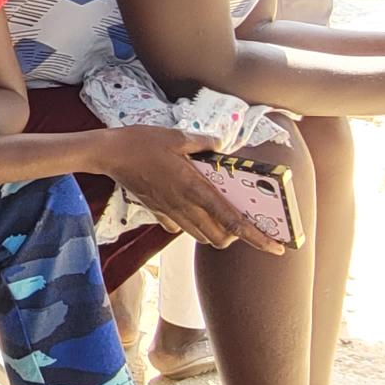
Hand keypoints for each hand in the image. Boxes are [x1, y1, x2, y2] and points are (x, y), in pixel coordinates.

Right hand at [97, 128, 286, 254]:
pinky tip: (189, 208)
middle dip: (236, 236)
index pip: (233, 221)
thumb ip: (204, 143)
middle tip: (243, 221)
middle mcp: (185, 207)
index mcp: (195, 189)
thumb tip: (220, 147)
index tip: (276, 247)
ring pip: (202, 235)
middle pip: (220, 237)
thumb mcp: (177, 137)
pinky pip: (180, 227)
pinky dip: (191, 223)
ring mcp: (170, 213)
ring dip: (216, 231)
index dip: (257, 237)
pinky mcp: (158, 212)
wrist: (108, 154)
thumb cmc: (141, 143)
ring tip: (221, 214)